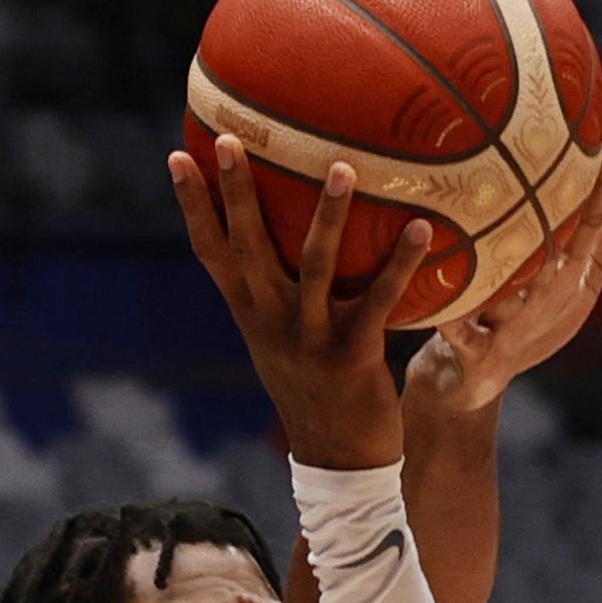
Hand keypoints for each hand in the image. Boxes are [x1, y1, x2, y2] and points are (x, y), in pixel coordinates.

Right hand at [169, 136, 434, 471]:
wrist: (339, 463)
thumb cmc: (316, 395)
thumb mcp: (281, 347)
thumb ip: (277, 302)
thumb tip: (284, 249)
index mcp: (250, 316)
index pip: (210, 252)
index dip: (193, 206)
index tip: (179, 155)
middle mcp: (272, 322)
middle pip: (247, 247)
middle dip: (236, 192)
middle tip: (231, 139)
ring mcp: (310, 338)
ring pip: (314, 264)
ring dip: (328, 214)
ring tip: (341, 166)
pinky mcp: (354, 354)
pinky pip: (379, 299)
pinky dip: (400, 262)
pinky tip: (422, 227)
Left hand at [404, 141, 601, 420]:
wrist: (473, 381)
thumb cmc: (522, 323)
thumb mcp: (570, 286)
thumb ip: (601, 239)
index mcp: (568, 277)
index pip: (590, 227)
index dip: (601, 189)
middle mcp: (545, 299)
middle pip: (552, 256)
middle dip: (553, 220)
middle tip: (544, 170)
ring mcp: (513, 328)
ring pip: (509, 295)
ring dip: (503, 274)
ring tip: (490, 235)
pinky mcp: (479, 356)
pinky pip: (464, 338)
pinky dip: (456, 326)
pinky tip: (446, 311)